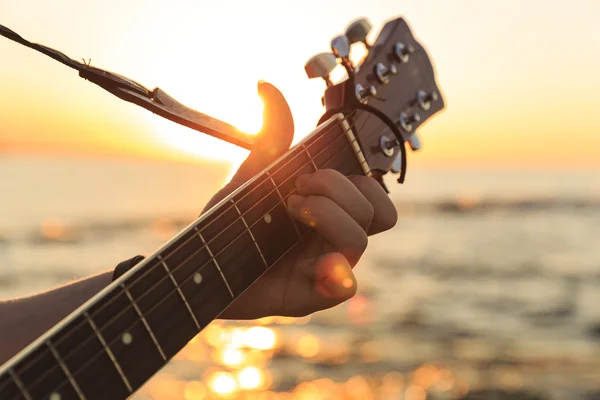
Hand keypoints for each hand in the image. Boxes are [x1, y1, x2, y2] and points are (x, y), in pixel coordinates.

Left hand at [203, 81, 396, 318]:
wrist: (198, 264)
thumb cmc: (231, 223)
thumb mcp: (250, 177)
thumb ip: (270, 139)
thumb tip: (266, 85)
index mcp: (331, 210)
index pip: (374, 192)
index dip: (357, 178)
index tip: (309, 170)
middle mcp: (335, 237)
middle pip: (378, 211)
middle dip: (338, 190)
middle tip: (296, 190)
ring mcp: (326, 265)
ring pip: (360, 239)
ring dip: (328, 216)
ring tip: (290, 210)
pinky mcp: (311, 294)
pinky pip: (344, 286)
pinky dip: (336, 273)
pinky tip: (316, 265)